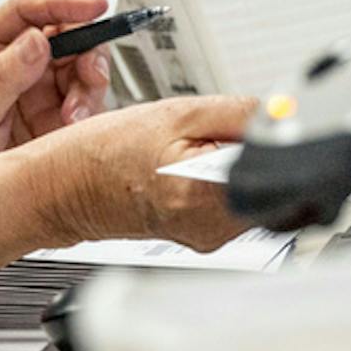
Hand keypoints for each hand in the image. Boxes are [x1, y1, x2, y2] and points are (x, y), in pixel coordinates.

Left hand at [0, 0, 113, 182]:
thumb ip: (0, 77)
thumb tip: (34, 40)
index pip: (28, 12)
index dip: (61, 3)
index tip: (92, 6)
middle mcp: (18, 66)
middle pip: (66, 37)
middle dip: (86, 50)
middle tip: (89, 72)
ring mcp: (40, 94)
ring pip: (82, 70)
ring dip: (88, 87)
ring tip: (72, 116)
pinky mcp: (58, 123)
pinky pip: (88, 105)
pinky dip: (90, 112)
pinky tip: (73, 128)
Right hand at [2, 95, 258, 253]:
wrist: (64, 188)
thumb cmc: (102, 154)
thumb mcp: (175, 113)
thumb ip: (240, 113)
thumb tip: (287, 116)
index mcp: (208, 195)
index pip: (282, 167)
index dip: (277, 136)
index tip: (264, 120)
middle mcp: (216, 228)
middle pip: (272, 180)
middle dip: (256, 147)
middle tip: (213, 133)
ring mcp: (211, 237)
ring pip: (254, 188)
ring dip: (239, 161)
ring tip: (194, 149)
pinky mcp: (206, 236)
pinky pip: (233, 199)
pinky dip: (223, 176)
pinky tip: (190, 164)